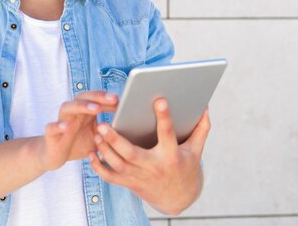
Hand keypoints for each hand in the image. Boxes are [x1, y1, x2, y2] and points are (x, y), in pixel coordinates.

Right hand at [38, 91, 117, 170]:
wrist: (55, 156)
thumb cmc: (78, 143)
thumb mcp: (97, 138)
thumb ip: (110, 131)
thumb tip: (132, 129)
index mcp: (84, 111)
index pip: (96, 98)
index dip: (108, 98)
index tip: (122, 100)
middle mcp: (72, 112)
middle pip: (83, 97)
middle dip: (99, 96)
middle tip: (114, 98)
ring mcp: (61, 121)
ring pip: (68, 107)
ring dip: (82, 106)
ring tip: (96, 109)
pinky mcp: (51, 134)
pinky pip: (52, 127)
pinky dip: (58, 125)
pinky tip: (67, 126)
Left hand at [88, 98, 210, 214]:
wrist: (179, 198)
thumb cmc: (186, 167)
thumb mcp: (196, 149)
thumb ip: (201, 128)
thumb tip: (205, 106)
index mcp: (171, 155)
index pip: (167, 133)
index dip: (164, 116)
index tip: (159, 99)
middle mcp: (154, 167)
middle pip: (131, 153)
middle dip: (116, 140)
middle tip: (103, 123)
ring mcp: (140, 177)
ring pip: (117, 164)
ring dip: (104, 149)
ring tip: (96, 131)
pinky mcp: (130, 184)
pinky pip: (110, 177)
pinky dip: (98, 167)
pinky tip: (91, 153)